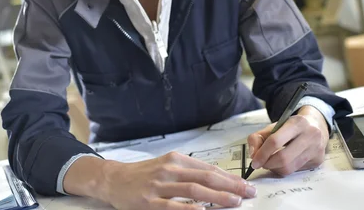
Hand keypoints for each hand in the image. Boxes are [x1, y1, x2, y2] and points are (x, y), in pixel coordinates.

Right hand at [101, 151, 256, 209]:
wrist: (114, 180)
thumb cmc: (144, 174)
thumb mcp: (167, 166)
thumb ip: (189, 172)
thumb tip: (218, 180)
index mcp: (176, 159)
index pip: (209, 169)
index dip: (229, 177)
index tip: (245, 184)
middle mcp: (170, 170)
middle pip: (206, 178)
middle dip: (231, 186)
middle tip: (248, 193)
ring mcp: (159, 186)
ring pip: (194, 191)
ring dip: (217, 197)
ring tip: (235, 202)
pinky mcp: (149, 202)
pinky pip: (173, 207)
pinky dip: (190, 209)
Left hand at [247, 106, 328, 176]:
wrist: (316, 124)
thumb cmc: (292, 126)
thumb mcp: (274, 126)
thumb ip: (258, 137)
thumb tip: (253, 155)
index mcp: (297, 123)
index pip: (275, 141)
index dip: (262, 153)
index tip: (254, 161)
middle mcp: (310, 135)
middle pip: (283, 158)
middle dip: (268, 164)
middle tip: (261, 163)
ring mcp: (316, 149)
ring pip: (289, 168)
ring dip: (275, 168)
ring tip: (271, 162)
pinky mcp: (318, 160)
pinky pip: (296, 171)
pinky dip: (284, 169)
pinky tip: (283, 163)